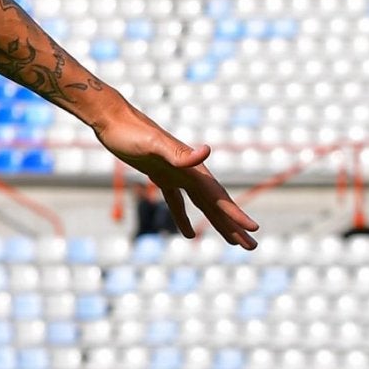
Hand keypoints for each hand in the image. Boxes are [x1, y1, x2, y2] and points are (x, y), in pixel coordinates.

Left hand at [95, 108, 258, 249]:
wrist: (114, 120)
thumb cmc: (132, 133)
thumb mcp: (153, 143)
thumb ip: (178, 152)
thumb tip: (207, 151)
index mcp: (192, 170)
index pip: (219, 197)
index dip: (236, 214)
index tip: (254, 229)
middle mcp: (190, 173)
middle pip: (216, 205)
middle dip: (233, 227)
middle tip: (251, 247)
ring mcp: (176, 175)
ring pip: (202, 205)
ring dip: (217, 224)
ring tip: (232, 243)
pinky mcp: (160, 176)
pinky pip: (176, 202)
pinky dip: (183, 219)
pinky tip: (189, 234)